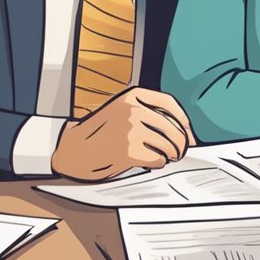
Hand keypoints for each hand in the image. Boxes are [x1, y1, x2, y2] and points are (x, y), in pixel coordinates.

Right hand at [51, 88, 197, 180]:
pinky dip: (158, 163)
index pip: (170, 104)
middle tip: (178, 153)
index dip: (184, 121)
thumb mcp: (121, 112)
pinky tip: (150, 162)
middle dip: (180, 144)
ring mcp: (131, 130)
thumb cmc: (99, 133)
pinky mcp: (128, 151)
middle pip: (173, 129)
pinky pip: (158, 159)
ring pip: (169, 146)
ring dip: (170, 155)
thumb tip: (186, 135)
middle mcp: (133, 110)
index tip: (189, 134)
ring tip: (164, 157)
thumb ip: (148, 116)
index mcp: (132, 95)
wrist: (71, 150)